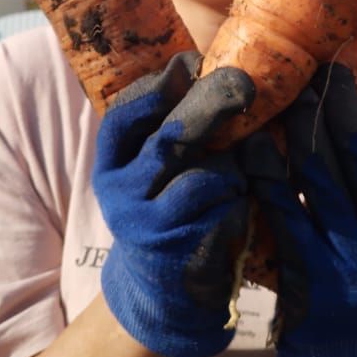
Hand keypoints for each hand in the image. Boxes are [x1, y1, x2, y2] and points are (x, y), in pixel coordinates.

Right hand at [93, 52, 253, 356]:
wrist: (164, 295)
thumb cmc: (172, 211)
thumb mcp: (157, 171)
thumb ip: (171, 127)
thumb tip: (203, 64)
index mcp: (110, 164)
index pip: (125, 115)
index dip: (159, 85)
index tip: (193, 61)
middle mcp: (119, 191)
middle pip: (171, 137)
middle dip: (212, 104)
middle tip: (245, 83)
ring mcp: (145, 222)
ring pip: (206, 172)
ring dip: (234, 168)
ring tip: (237, 179)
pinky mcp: (178, 247)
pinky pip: (223, 207)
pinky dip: (239, 200)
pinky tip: (237, 210)